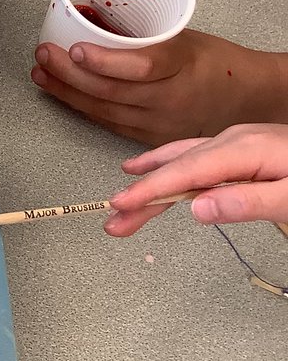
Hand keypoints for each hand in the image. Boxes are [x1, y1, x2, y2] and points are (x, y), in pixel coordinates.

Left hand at [30, 31, 287, 145]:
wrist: (242, 98)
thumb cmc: (209, 61)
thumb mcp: (182, 37)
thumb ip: (142, 38)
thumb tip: (88, 23)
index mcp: (183, 64)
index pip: (142, 66)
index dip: (105, 61)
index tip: (76, 48)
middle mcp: (171, 98)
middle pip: (112, 90)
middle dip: (69, 73)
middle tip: (44, 54)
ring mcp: (159, 122)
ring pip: (104, 109)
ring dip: (66, 91)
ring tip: (41, 73)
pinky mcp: (149, 138)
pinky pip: (108, 123)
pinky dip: (81, 107)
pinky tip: (60, 94)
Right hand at [104, 124, 287, 236]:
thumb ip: (247, 202)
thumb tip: (198, 209)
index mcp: (244, 148)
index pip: (185, 173)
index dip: (150, 191)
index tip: (120, 206)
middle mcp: (235, 140)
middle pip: (177, 168)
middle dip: (141, 193)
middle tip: (113, 220)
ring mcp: (238, 143)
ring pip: (182, 161)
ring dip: (150, 181)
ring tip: (122, 196)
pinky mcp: (244, 150)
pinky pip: (195, 157)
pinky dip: (168, 165)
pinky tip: (154, 166)